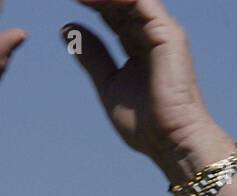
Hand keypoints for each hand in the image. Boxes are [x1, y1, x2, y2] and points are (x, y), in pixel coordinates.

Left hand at [64, 0, 228, 179]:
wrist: (168, 140)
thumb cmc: (143, 122)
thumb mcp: (107, 82)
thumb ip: (92, 55)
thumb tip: (67, 28)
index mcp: (139, 46)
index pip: (114, 14)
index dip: (93, 3)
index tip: (71, 0)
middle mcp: (152, 34)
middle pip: (123, 2)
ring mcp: (162, 32)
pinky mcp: (168, 35)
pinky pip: (142, 4)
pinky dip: (117, 0)